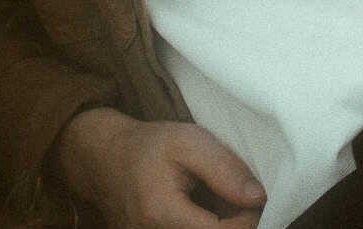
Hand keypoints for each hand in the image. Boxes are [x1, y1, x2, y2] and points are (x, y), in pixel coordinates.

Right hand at [53, 107, 265, 227]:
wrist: (104, 158)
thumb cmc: (148, 146)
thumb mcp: (190, 142)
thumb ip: (225, 170)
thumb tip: (258, 197)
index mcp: (161, 213)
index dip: (248, 218)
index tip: (255, 196)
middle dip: (236, 224)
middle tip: (242, 199)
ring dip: (219, 225)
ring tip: (222, 202)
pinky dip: (203, 226)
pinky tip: (206, 211)